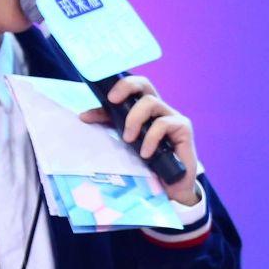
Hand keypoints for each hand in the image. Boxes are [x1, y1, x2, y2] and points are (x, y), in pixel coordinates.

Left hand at [81, 75, 203, 205]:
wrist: (173, 184)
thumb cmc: (151, 162)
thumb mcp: (127, 141)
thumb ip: (111, 126)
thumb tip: (84, 116)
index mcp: (145, 110)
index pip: (132, 88)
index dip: (118, 87)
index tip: (107, 98)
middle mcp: (159, 109)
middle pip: (144, 83)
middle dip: (127, 87)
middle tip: (113, 100)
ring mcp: (172, 117)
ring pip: (151, 102)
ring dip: (134, 119)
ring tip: (128, 139)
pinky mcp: (184, 127)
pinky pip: (163, 123)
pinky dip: (151, 138)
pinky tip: (146, 153)